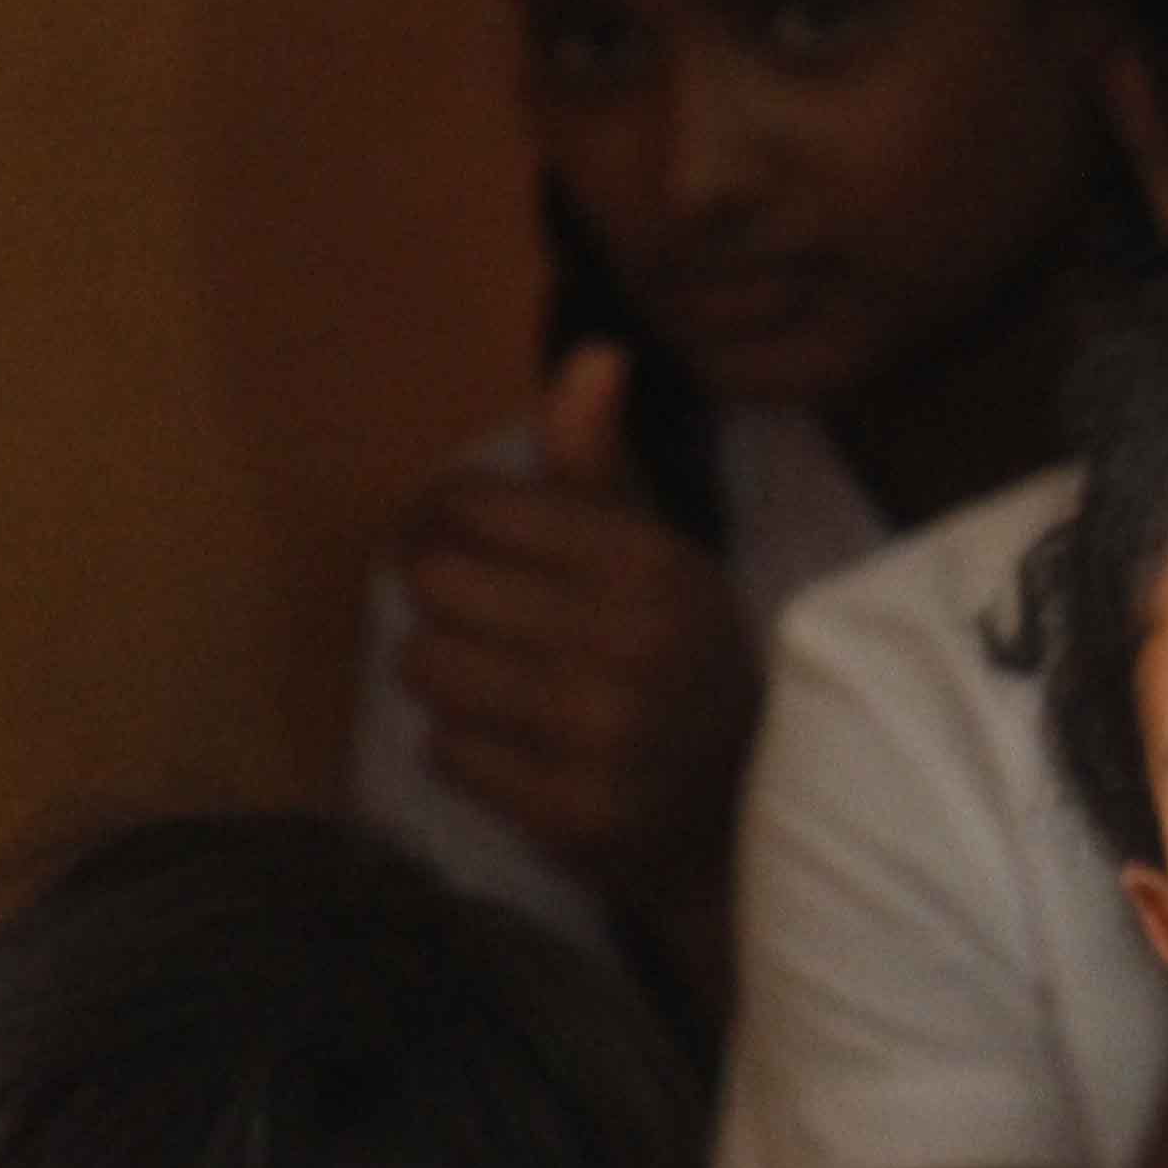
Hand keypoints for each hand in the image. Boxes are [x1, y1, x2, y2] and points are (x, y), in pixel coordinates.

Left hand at [393, 344, 765, 898]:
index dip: (438, 518)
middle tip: (479, 620)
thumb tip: (592, 355)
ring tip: (500, 684)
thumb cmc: (679, 659)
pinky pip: (445, 753)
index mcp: (646, 562)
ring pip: (426, 669)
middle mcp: (626, 642)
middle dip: (444, 600)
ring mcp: (597, 733)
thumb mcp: (655, 552)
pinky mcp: (569, 812)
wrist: (741, 810)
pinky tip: (518, 746)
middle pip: (433, 584)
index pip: (468, 507)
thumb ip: (601, 464)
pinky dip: (466, 750)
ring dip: (447, 676)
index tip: (452, 539)